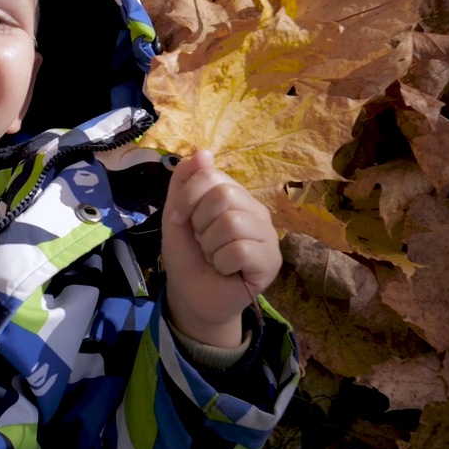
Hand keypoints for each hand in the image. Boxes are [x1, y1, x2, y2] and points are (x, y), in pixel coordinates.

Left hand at [161, 150, 280, 347]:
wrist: (191, 296)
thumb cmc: (187, 256)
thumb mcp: (176, 216)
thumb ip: (184, 183)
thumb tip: (203, 152)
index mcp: (234, 195)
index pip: (211, 175)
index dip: (188, 197)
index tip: (179, 219)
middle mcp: (255, 210)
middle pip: (223, 196)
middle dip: (200, 224)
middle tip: (203, 242)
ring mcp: (267, 235)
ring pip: (232, 224)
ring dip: (210, 246)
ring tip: (214, 257)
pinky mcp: (272, 261)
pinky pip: (241, 250)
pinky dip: (222, 262)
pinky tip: (226, 270)